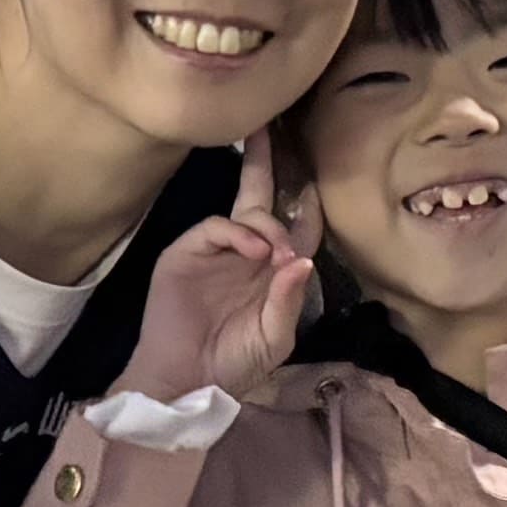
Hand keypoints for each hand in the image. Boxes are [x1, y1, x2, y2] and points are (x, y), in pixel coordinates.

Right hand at [115, 140, 319, 406]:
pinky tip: (255, 252)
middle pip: (263, 197)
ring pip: (246, 209)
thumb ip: (289, 299)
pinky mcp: (187, 252)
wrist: (186, 381)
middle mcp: (246, 252)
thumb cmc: (234, 363)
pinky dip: (239, 233)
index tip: (319, 182)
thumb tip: (301, 259)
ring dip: (269, 224)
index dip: (308, 205)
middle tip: (270, 125)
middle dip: (269, 161)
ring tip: (274, 252)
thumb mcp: (274, 337)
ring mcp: (216, 249)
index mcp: (273, 270)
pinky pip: (217, 226)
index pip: (297, 226)